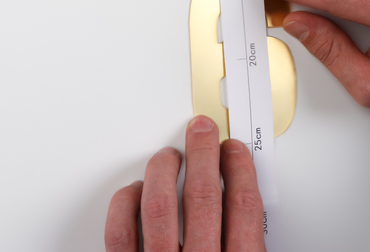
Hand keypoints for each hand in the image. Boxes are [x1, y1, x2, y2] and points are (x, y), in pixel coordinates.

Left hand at [105, 115, 265, 251]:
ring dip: (164, 171)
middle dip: (203, 154)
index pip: (243, 208)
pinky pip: (120, 233)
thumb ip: (246, 246)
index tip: (234, 150)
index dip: (240, 169)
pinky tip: (134, 191)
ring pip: (159, 207)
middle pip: (203, 197)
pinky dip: (126, 205)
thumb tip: (249, 210)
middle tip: (202, 130)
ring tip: (169, 155)